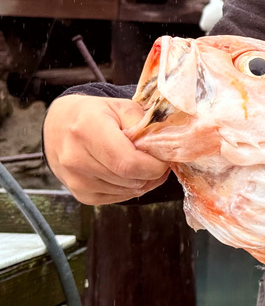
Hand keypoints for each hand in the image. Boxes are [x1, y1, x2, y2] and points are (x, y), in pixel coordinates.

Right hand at [43, 95, 169, 204]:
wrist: (59, 125)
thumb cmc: (94, 114)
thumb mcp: (121, 107)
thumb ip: (144, 124)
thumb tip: (162, 147)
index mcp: (87, 130)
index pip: (129, 163)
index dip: (155, 165)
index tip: (164, 157)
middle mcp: (76, 159)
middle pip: (131, 179)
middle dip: (153, 172)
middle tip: (158, 159)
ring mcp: (75, 180)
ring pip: (128, 191)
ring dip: (143, 180)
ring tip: (143, 162)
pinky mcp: (80, 195)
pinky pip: (118, 198)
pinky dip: (131, 187)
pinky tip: (129, 172)